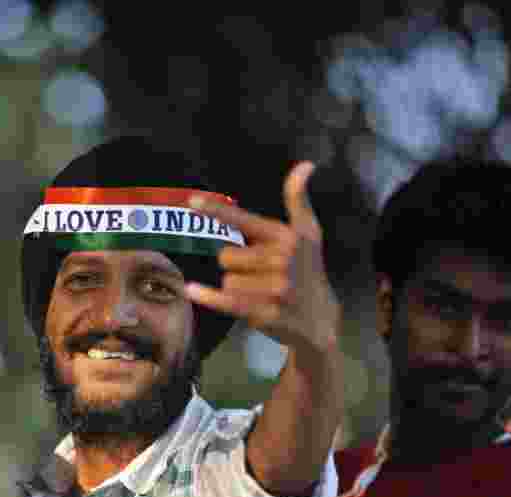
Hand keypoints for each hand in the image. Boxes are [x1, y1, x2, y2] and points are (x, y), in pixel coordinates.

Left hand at [186, 161, 340, 356]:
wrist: (318, 317)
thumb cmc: (307, 269)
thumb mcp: (308, 232)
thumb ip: (298, 199)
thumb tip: (306, 164)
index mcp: (286, 236)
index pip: (245, 220)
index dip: (217, 210)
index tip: (192, 201)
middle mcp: (282, 259)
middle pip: (227, 256)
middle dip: (236, 266)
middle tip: (258, 274)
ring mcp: (275, 287)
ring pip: (226, 280)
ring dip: (235, 287)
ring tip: (259, 292)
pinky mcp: (266, 312)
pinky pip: (227, 300)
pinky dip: (208, 297)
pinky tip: (191, 290)